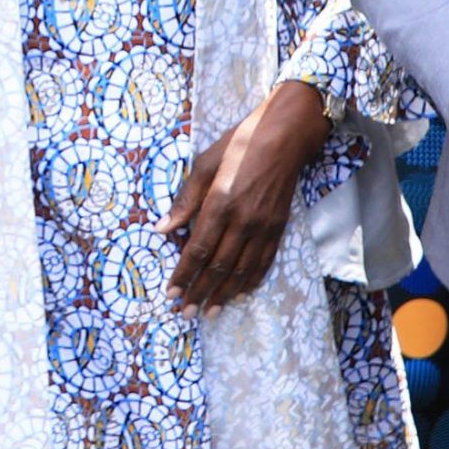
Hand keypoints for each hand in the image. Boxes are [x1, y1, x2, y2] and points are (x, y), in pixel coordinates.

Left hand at [158, 81, 328, 315]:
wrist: (287, 136)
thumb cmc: (241, 143)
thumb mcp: (204, 163)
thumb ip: (185, 200)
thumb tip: (161, 228)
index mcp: (220, 203)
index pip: (197, 249)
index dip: (183, 274)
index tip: (170, 293)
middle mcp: (243, 220)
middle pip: (218, 266)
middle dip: (199, 292)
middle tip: (185, 313)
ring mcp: (264, 226)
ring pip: (241, 270)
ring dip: (223, 294)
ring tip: (209, 312)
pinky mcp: (279, 227)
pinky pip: (264, 262)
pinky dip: (250, 281)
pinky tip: (240, 295)